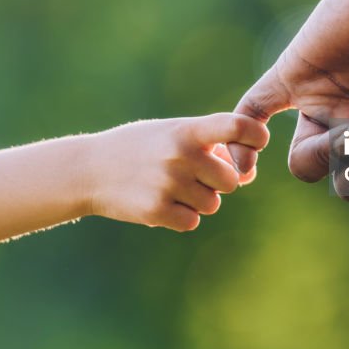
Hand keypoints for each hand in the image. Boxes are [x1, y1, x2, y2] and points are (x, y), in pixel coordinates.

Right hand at [86, 113, 268, 231]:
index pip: (236, 126)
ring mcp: (169, 184)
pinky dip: (180, 216)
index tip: (259, 141)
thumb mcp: (172, 134)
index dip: (256, 135)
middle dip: (216, 181)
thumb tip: (248, 176)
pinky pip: (191, 222)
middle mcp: (181, 155)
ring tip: (168, 186)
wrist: (89, 169)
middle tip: (189, 174)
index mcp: (187, 130)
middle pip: (231, 181)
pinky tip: (159, 201)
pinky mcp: (157, 210)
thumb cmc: (142, 148)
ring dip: (197, 200)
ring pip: (212, 204)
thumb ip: (211, 148)